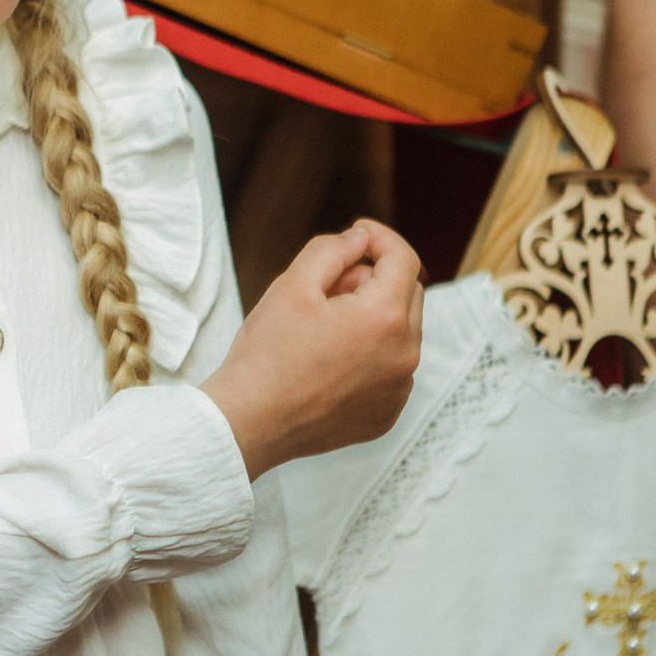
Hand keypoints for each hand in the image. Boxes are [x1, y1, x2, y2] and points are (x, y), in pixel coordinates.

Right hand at [200, 220, 423, 477]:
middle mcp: (404, 356)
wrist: (248, 422)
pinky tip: (328, 362)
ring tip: (322, 330)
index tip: (356, 232)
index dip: (380, 237)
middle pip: (407, 294)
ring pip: (401, 333)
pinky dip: (370, 356)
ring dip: (373, 318)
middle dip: (374, 279)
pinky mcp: (386, 414)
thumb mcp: (292, 284)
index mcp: (386, 319)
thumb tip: (359, 239)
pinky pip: (391, 370)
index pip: (404, 259)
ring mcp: (398, 390)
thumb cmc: (266, 355)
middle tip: (326, 288)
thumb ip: (332, 249)